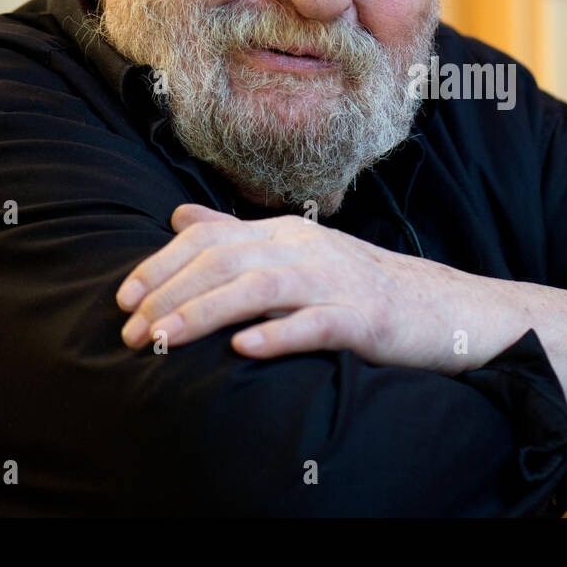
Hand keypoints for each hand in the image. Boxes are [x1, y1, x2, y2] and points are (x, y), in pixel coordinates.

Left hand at [116, 204, 501, 372]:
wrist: (441, 308)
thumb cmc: (359, 286)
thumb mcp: (296, 254)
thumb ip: (237, 235)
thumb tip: (179, 216)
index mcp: (285, 233)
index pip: (211, 239)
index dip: (163, 265)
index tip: (125, 298)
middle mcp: (307, 249)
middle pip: (227, 261)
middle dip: (171, 294)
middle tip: (133, 331)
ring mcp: (338, 281)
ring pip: (262, 289)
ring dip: (206, 314)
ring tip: (166, 341)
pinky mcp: (366, 318)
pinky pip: (317, 323)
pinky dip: (279, 335)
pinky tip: (245, 350)